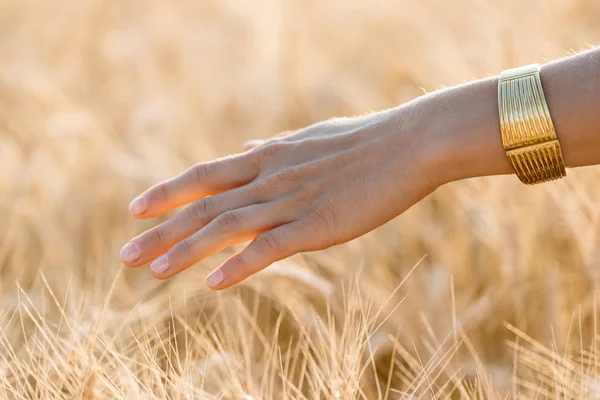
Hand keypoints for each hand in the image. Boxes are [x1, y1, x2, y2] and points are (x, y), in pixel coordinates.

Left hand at [120, 107, 440, 289]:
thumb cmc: (365, 142)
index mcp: (269, 158)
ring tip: (154, 273)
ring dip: (187, 251)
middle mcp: (270, 177)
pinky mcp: (319, 225)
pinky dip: (240, 265)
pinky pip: (270, 247)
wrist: (410, 142)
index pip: (205, 175)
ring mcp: (292, 200)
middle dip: (162, 231)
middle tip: (126, 255)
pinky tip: (214, 284)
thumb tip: (247, 151)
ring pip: (227, 228)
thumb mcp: (310, 138)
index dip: (167, 192)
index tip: (136, 210)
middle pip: (204, 205)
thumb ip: (274, 149)